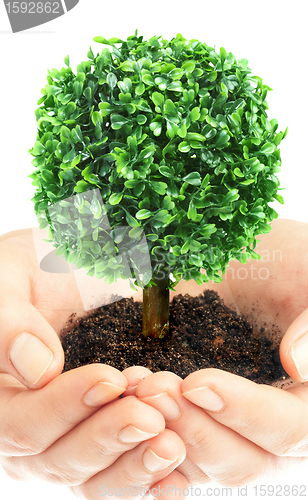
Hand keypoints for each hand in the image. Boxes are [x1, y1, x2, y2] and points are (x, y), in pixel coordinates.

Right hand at [0, 230, 185, 496]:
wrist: (63, 273)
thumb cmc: (30, 271)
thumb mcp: (9, 279)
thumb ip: (9, 322)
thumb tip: (35, 368)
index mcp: (0, 398)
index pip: (23, 424)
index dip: (65, 407)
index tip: (111, 380)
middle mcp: (29, 432)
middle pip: (60, 460)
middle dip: (108, 438)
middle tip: (151, 417)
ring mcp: (68, 440)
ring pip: (94, 479)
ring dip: (134, 465)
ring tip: (172, 443)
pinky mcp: (104, 440)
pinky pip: (122, 473)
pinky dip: (151, 478)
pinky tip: (179, 470)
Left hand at [132, 219, 307, 488]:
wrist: (240, 260)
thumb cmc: (284, 265)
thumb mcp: (307, 276)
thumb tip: (298, 367)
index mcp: (307, 401)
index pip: (288, 430)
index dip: (245, 412)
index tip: (199, 382)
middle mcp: (270, 425)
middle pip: (241, 461)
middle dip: (194, 428)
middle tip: (155, 388)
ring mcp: (228, 425)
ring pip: (200, 462)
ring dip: (163, 434)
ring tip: (135, 389)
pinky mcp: (192, 415)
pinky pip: (169, 452)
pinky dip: (143, 442)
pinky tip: (120, 413)